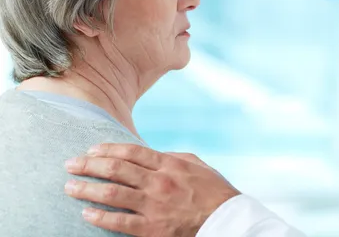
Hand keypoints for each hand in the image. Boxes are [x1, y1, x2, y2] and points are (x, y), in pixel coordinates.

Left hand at [64, 144, 240, 236]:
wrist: (227, 219)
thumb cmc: (214, 191)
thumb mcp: (197, 165)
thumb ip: (173, 157)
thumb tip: (153, 154)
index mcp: (169, 164)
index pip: (131, 152)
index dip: (107, 149)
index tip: (92, 150)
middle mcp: (158, 182)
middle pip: (116, 169)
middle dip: (89, 165)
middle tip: (71, 164)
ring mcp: (154, 205)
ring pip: (112, 193)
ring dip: (87, 189)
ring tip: (70, 186)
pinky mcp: (152, 228)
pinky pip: (120, 222)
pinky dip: (100, 217)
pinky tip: (86, 213)